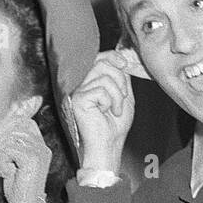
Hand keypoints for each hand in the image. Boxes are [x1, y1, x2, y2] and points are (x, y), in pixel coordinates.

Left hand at [0, 116, 51, 202]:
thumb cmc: (18, 188)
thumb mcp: (14, 162)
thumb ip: (12, 144)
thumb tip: (0, 128)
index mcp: (41, 146)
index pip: (26, 122)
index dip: (10, 125)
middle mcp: (42, 147)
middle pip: (16, 127)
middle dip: (1, 141)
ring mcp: (39, 152)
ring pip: (11, 138)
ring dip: (0, 153)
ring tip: (2, 169)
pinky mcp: (32, 159)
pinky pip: (9, 150)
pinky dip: (2, 162)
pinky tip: (7, 174)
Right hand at [69, 49, 138, 172]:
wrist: (110, 145)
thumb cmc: (115, 126)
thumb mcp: (124, 96)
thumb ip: (122, 77)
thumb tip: (123, 60)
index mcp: (92, 82)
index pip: (99, 58)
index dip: (113, 56)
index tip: (124, 63)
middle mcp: (83, 84)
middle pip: (102, 63)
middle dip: (120, 79)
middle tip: (122, 98)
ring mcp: (78, 91)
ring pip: (104, 77)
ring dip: (117, 95)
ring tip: (115, 110)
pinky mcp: (78, 99)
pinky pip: (100, 90)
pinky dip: (109, 102)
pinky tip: (105, 113)